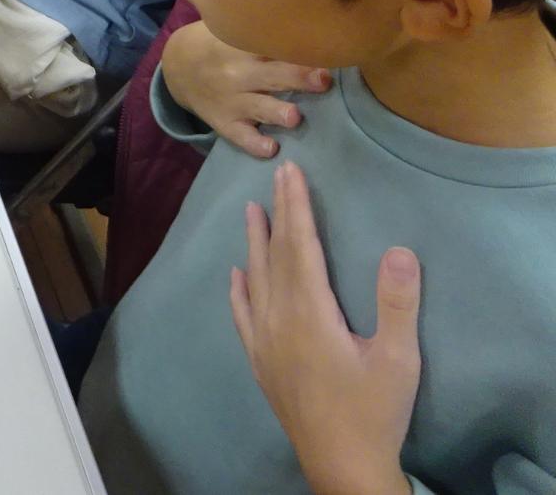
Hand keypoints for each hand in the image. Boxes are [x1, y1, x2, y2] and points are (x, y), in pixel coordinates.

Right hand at [161, 20, 331, 157]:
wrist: (176, 69)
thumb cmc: (216, 45)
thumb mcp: (229, 29)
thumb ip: (262, 28)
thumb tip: (306, 17)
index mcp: (241, 46)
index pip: (270, 45)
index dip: (295, 46)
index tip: (322, 47)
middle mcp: (238, 73)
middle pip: (271, 75)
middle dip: (298, 77)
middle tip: (322, 80)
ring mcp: (231, 100)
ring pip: (257, 107)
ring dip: (276, 112)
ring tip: (293, 117)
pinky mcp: (224, 123)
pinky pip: (240, 136)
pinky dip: (254, 143)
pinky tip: (269, 148)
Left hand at [231, 163, 420, 494]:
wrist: (340, 463)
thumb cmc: (373, 411)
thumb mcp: (397, 359)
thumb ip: (397, 304)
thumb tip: (400, 249)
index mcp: (309, 312)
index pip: (299, 246)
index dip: (296, 207)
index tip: (291, 173)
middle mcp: (278, 319)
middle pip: (275, 255)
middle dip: (277, 213)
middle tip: (275, 176)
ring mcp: (264, 341)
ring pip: (255, 279)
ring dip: (254, 243)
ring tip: (251, 210)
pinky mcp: (261, 362)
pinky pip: (243, 315)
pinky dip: (239, 289)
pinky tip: (236, 276)